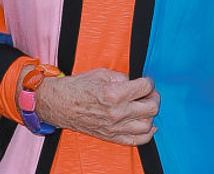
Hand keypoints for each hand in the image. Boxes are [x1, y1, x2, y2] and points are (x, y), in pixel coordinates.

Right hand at [33, 68, 159, 145]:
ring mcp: (115, 126)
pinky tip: (150, 126)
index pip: (145, 87)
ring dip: (151, 114)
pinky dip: (148, 134)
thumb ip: (122, 78)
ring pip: (147, 125)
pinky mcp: (111, 136)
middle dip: (154, 97)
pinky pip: (137, 140)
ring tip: (145, 107)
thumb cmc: (78, 87)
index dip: (149, 82)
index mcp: (115, 93)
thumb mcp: (102, 73)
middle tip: (149, 93)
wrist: (59, 103)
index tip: (146, 81)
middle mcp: (117, 112)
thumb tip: (135, 83)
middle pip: (151, 107)